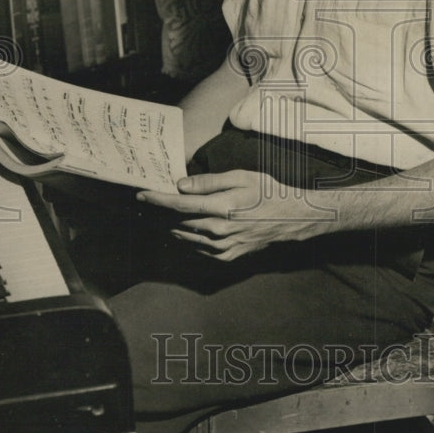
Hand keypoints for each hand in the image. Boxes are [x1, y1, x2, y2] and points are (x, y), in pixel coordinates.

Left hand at [137, 170, 334, 261]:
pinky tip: (185, 230)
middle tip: (150, 202)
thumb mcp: (241, 177)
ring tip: (163, 215)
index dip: (157, 200)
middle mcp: (219, 231)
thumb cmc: (268, 191)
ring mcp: (224, 246)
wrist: (292, 217)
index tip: (141, 194)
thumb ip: (209, 182)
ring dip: (172, 226)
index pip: (179, 205)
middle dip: (161, 212)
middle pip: (178, 222)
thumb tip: (181, 186)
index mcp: (221, 208)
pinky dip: (188, 238)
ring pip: (186, 237)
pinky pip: (199, 249)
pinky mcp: (228, 255)